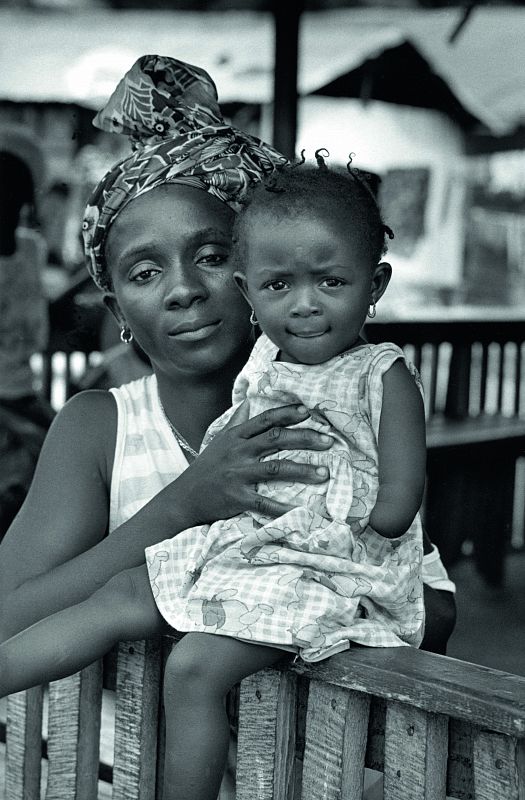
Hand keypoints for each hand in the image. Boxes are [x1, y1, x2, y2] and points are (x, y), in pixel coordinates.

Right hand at [173, 404, 331, 524]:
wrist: (184, 497)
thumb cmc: (206, 468)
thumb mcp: (219, 440)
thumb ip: (237, 422)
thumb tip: (249, 402)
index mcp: (236, 437)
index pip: (265, 420)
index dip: (287, 413)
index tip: (308, 411)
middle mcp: (238, 452)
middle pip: (276, 439)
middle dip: (305, 438)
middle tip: (329, 441)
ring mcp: (238, 475)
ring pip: (276, 469)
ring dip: (303, 470)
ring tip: (325, 473)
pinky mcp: (237, 498)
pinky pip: (265, 503)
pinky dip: (283, 508)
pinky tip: (302, 511)